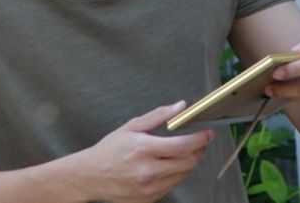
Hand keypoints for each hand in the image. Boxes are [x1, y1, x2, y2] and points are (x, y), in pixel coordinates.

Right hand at [79, 101, 214, 202]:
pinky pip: (172, 185)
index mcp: (143, 149)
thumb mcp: (131, 126)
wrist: (91, 176)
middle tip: (200, 141)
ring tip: (183, 151)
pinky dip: (175, 174)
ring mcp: (149, 189)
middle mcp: (148, 171)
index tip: (208, 133)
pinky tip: (167, 165)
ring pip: (183, 175)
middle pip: (188, 162)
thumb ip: (158, 116)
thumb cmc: (110, 149)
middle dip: (199, 150)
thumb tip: (181, 107)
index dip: (200, 139)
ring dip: (188, 162)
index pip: (182, 145)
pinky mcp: (149, 199)